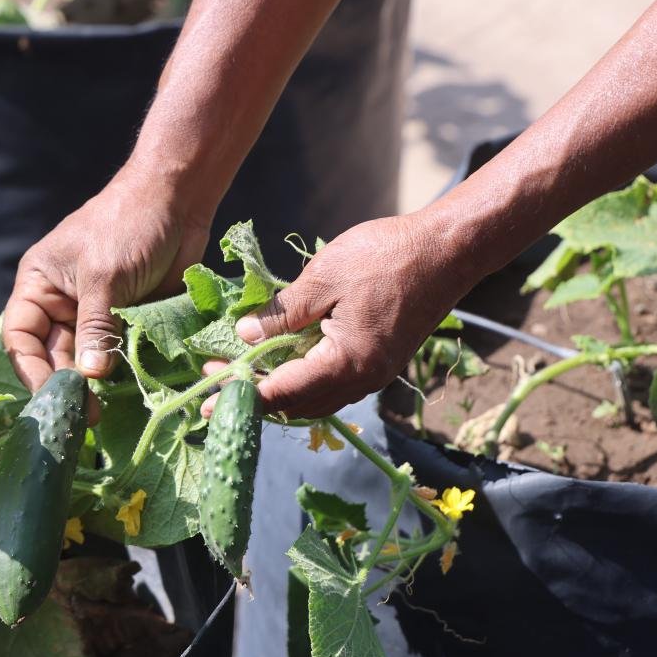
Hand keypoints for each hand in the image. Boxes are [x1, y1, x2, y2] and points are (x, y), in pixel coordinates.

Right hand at [2, 165, 210, 407]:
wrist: (179, 200)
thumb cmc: (129, 225)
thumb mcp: (105, 277)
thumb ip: (95, 327)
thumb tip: (88, 377)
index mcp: (39, 284)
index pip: (20, 336)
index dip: (31, 369)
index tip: (51, 397)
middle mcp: (61, 301)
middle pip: (52, 355)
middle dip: (66, 385)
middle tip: (86, 415)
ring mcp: (95, 312)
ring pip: (84, 359)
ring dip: (93, 385)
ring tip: (104, 412)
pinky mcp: (127, 319)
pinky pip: (116, 354)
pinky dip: (120, 374)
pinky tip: (127, 394)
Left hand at [201, 212, 475, 419]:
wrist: (449, 250)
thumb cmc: (387, 257)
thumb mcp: (324, 278)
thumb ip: (282, 313)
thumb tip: (244, 337)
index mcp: (346, 364)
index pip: (283, 393)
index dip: (242, 396)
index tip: (208, 398)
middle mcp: (361, 381)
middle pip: (298, 406)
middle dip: (255, 395)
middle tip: (215, 377)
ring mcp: (374, 374)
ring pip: (315, 398)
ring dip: (279, 389)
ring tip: (243, 370)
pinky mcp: (379, 362)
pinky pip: (332, 384)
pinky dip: (302, 379)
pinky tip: (282, 358)